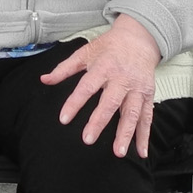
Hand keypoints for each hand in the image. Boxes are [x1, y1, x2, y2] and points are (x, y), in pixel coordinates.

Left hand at [40, 14, 160, 157]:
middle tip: (88, 139)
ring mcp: (137, 88)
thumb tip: (44, 80)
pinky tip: (141, 152)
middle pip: (110, 103)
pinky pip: (147, 118)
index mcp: (103, 67)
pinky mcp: (148, 96)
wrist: (139, 39)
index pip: (86, 88)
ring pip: (132, 114)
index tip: (63, 119)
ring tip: (118, 152)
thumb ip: (64, 68)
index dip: (74, 103)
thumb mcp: (85, 52)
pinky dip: (145, 135)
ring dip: (126, 134)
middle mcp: (122, 79)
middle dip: (99, 122)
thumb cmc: (108, 47)